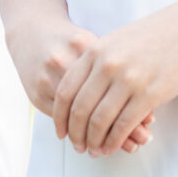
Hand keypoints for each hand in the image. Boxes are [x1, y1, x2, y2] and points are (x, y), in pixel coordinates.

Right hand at [8, 17, 153, 153]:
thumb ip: (116, 72)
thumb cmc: (70, 40)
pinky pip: (61, 119)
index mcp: (86, 47)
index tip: (146, 128)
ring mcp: (48, 77)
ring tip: (114, 146)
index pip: (114, 85)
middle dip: (118, 130)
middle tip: (135, 144)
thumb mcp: (95, 47)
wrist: (30, 31)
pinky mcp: (36, 91)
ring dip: (95, 136)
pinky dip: (76, 131)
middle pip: (97, 104)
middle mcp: (66, 61)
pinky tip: (89, 138)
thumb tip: (147, 111)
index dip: (131, 109)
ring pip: (78, 116)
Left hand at [53, 0, 177, 156]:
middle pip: (79, 109)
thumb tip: (85, 92)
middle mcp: (107, 64)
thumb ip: (99, 61)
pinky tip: (113, 147)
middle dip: (75, 133)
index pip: (66, 90)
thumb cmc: (157, 34)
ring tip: (95, 151)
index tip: (60, 130)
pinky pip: (124, 125)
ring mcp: (128, 79)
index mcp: (95, 50)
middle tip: (77, 146)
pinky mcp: (150, 93)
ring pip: (99, 121)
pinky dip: (115, 141)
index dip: (59, 115)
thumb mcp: (118, 41)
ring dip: (94, 141)